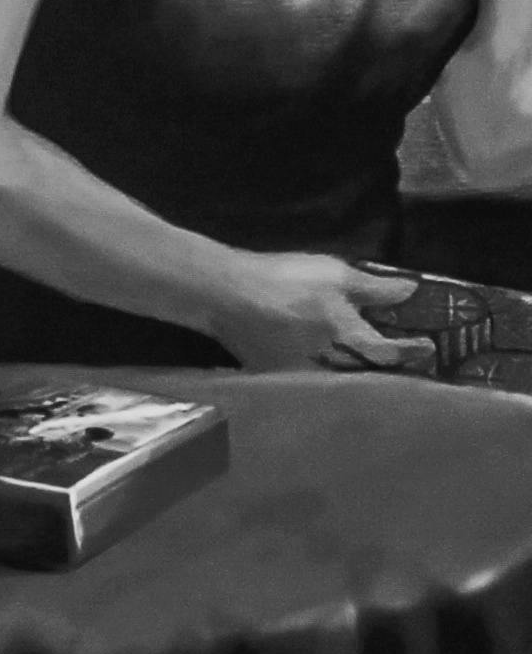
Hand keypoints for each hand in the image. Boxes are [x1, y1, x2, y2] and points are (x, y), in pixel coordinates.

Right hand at [208, 253, 428, 371]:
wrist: (225, 293)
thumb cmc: (284, 280)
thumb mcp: (336, 274)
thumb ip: (374, 288)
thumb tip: (410, 291)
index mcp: (346, 336)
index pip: (389, 352)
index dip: (411, 351)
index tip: (428, 348)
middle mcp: (327, 360)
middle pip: (364, 373)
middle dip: (386, 368)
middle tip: (402, 360)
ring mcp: (299, 370)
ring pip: (336, 379)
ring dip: (355, 374)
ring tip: (366, 365)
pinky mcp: (273, 371)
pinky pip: (307, 379)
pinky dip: (322, 374)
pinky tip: (324, 365)